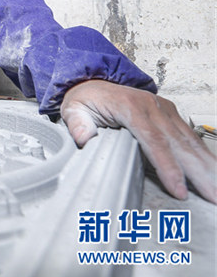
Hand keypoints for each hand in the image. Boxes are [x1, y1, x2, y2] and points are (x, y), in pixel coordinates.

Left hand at [61, 79, 216, 203]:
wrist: (92, 80)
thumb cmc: (85, 98)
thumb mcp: (73, 109)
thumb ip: (78, 124)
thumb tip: (84, 138)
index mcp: (130, 108)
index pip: (154, 141)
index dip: (168, 166)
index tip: (178, 189)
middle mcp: (152, 107)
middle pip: (179, 144)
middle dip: (197, 172)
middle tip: (212, 197)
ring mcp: (163, 108)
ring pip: (189, 140)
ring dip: (206, 166)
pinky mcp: (169, 112)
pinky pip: (189, 136)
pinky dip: (203, 154)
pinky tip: (213, 170)